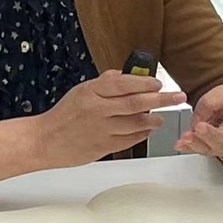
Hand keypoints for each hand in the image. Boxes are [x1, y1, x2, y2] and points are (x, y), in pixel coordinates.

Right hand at [36, 70, 186, 168]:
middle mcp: (98, 110)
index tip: (159, 84)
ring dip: (153, 119)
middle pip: (136, 103)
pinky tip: (147, 130)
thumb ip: (104, 82)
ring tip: (161, 117)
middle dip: (161, 100)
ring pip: (136, 123)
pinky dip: (142, 134)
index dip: (145, 83)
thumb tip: (126, 75)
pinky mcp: (103, 147)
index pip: (125, 84)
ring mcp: (101, 130)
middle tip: (177, 97)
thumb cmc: (64, 115)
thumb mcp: (81, 90)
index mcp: (91, 91)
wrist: (45, 140)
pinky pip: (130, 140)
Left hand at [174, 85, 222, 162]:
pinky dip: (187, 147)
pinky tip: (180, 144)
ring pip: (208, 147)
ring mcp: (219, 147)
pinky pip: (196, 150)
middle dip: (210, 134)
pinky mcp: (207, 149)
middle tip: (201, 127)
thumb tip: (202, 113)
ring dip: (195, 142)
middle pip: (222, 139)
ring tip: (187, 136)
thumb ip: (216, 100)